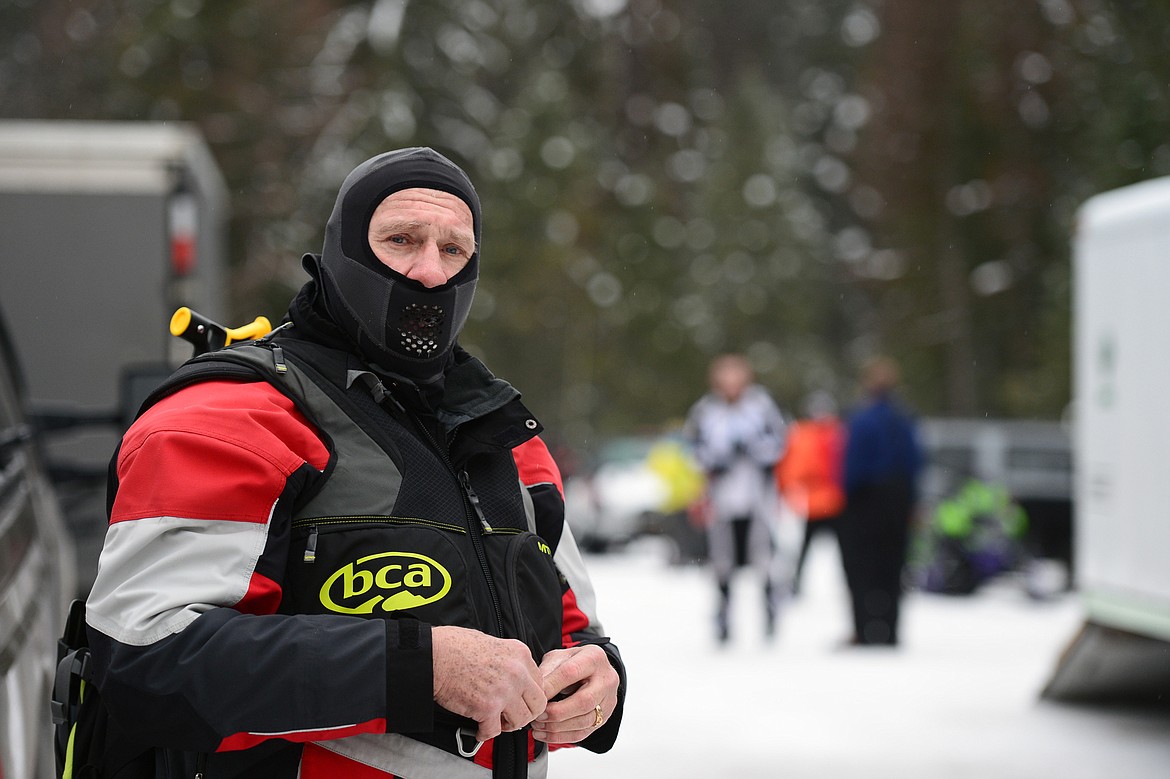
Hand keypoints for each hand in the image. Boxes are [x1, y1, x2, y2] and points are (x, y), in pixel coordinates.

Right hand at [432, 626, 546, 741]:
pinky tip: (479, 729)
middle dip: (525, 712)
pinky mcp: (487, 708)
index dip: (528, 694)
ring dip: (508, 724)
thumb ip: (508, 660)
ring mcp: (504, 691)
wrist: (434, 655)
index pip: (539, 682)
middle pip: (538, 703)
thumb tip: (513, 676)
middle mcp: (517, 672)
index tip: (519, 700)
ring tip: (495, 722)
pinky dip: (485, 733)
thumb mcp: (492, 643)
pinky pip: (494, 732)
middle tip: (511, 715)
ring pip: (521, 720)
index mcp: (520, 654)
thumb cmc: (454, 646)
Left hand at [532, 645, 619, 744]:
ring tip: (538, 725)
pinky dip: (561, 736)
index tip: (536, 696)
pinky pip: (583, 733)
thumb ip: (548, 670)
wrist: (593, 671)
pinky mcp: (604, 718)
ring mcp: (608, 701)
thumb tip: (536, 691)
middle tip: (538, 715)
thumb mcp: (559, 657)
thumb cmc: (574, 663)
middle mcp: (606, 680)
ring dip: (557, 727)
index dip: (551, 686)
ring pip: (584, 721)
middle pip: (584, 701)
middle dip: (557, 712)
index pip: (571, 673)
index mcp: (594, 658)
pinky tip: (545, 734)